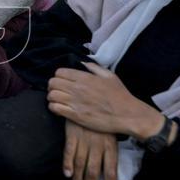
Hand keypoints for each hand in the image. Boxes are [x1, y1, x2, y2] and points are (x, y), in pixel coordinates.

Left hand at [47, 62, 163, 139]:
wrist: (127, 115)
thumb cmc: (120, 95)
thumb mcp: (110, 76)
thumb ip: (94, 68)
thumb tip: (82, 63)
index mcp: (85, 77)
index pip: (60, 72)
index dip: (59, 76)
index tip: (62, 81)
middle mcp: (77, 88)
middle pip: (53, 83)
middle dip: (53, 86)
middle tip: (58, 90)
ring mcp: (75, 102)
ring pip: (52, 95)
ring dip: (52, 97)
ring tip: (57, 99)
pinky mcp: (75, 115)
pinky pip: (55, 108)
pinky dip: (54, 108)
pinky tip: (59, 109)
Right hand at [63, 121, 118, 179]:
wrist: (87, 99)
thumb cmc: (102, 119)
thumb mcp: (111, 133)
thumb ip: (110, 149)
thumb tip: (109, 170)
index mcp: (110, 145)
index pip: (111, 170)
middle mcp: (98, 145)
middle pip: (94, 171)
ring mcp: (84, 140)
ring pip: (81, 164)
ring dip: (78, 179)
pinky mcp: (72, 135)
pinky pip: (69, 152)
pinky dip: (67, 164)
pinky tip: (67, 174)